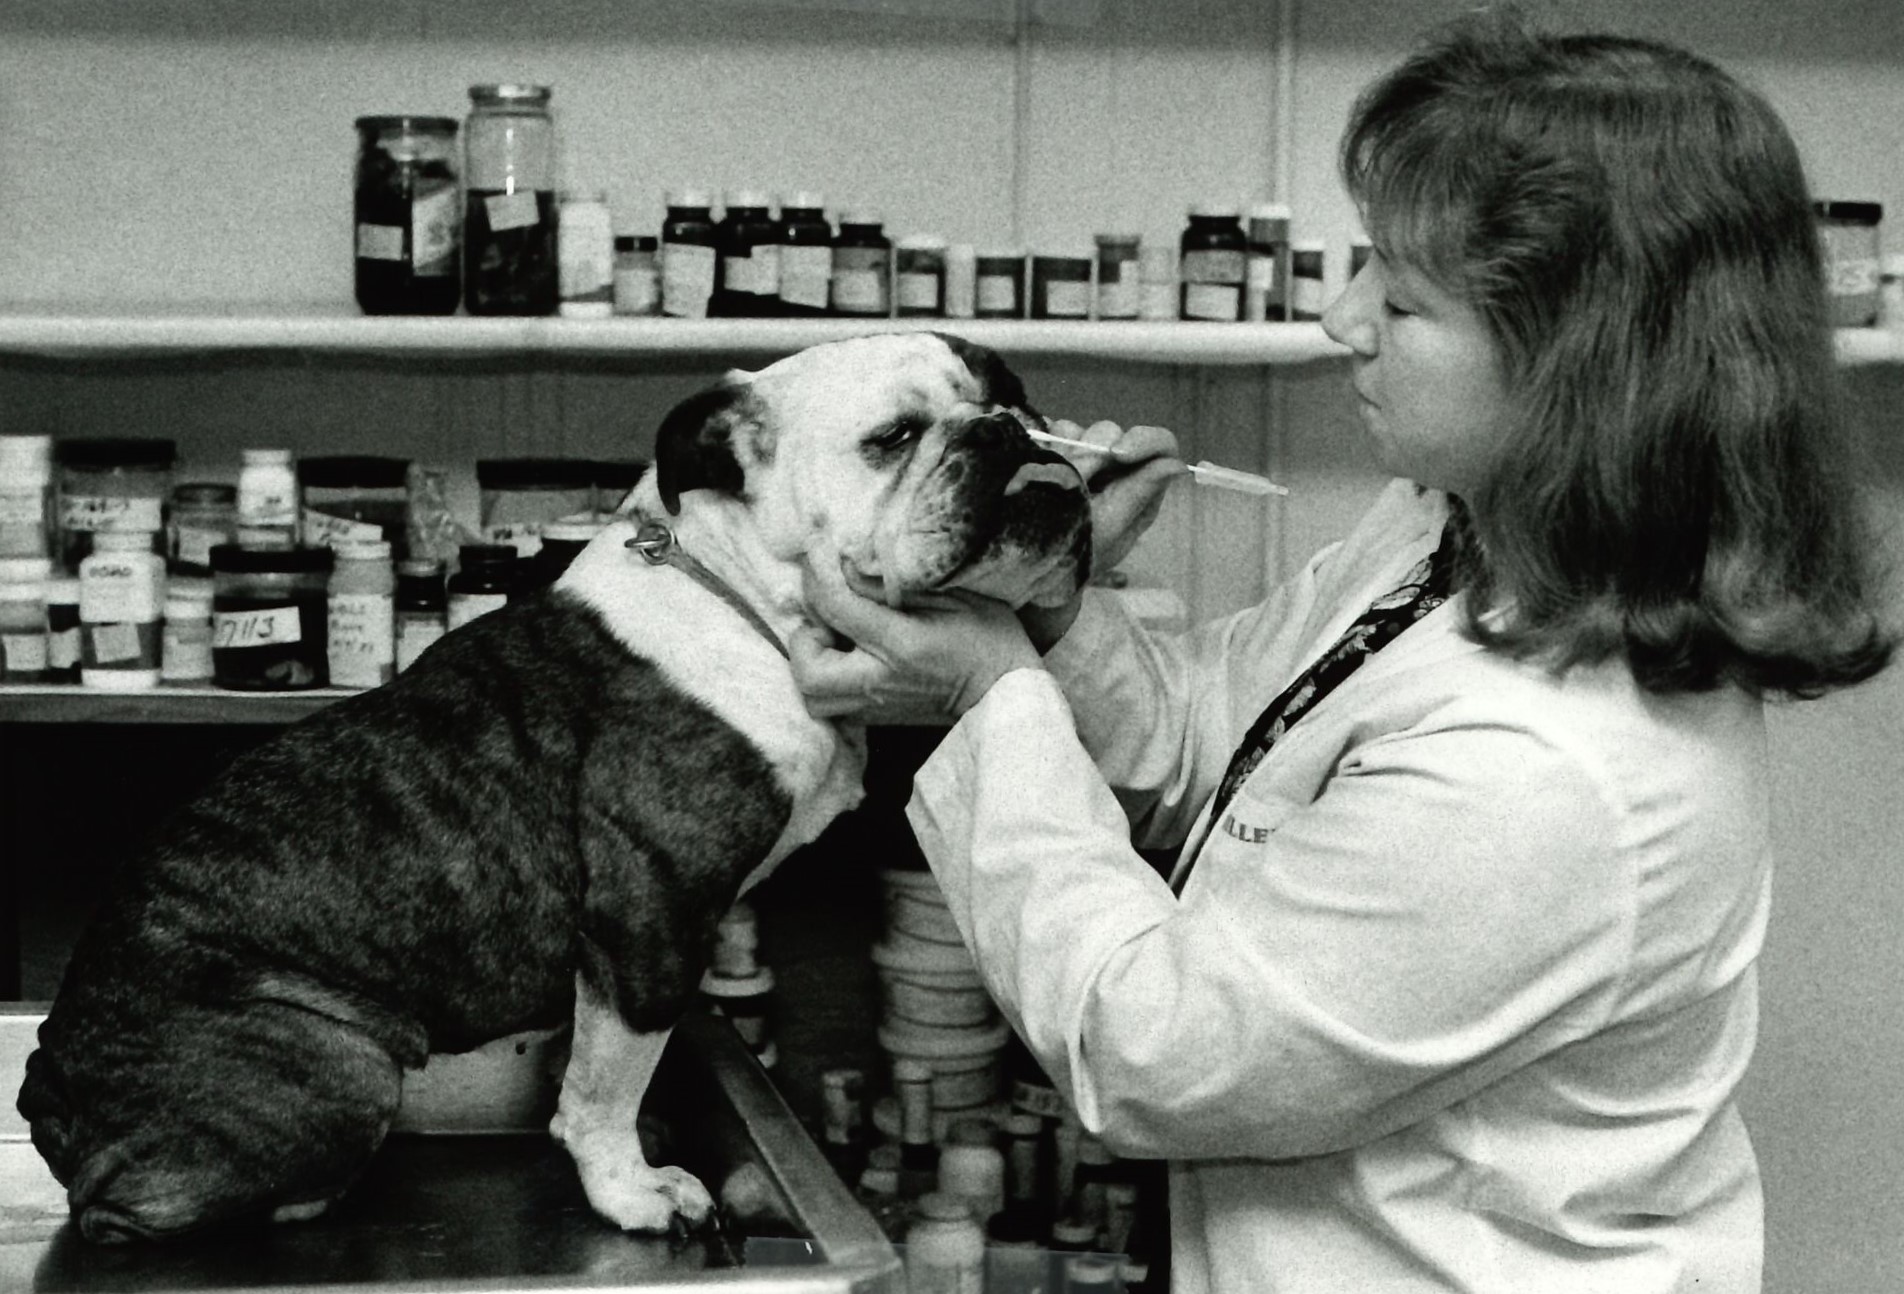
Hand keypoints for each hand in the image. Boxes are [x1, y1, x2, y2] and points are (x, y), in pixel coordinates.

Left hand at [790, 540, 1041, 722]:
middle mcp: (880, 682)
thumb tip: (845, 567)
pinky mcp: (879, 719)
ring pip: (813, 698)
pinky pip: (832, 706)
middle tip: (827, 617)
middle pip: (808, 672)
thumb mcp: (951, 594)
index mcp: (901, 644)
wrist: (1007, 693)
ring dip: (812, 664)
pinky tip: (848, 657)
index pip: (836, 608)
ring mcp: (877, 707)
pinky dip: (826, 681)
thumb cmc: (988, 637)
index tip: (816, 557)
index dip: (816, 577)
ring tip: (836, 639)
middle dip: (805, 639)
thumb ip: (894, 582)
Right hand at [1021, 420, 1183, 649]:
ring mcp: (1087, 458)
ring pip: (1082, 431)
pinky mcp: (1059, 451)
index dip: (1143, 440)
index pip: (1160, 447)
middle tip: (1072, 480)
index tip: (1116, 453)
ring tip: (1051, 483)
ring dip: (1066, 453)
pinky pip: (1057, 432)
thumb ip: (1140, 493)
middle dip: (1090, 454)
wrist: (1031, 563)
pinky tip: (1040, 467)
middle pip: (1114, 434)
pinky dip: (1049, 445)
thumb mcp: (1109, 529)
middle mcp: (1117, 468)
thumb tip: (1178, 466)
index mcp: (1141, 487)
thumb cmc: (1077, 554)